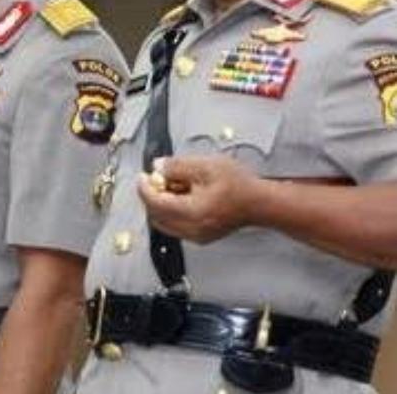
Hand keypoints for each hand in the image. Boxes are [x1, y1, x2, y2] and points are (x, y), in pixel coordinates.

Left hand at [138, 155, 261, 242]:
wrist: (260, 203)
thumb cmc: (238, 185)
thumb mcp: (205, 166)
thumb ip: (177, 166)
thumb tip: (157, 167)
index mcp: (191, 213)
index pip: (154, 203)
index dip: (144, 188)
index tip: (142, 176)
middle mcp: (191, 229)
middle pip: (156, 215)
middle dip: (152, 196)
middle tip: (158, 179)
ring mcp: (196, 236)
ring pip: (164, 222)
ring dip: (162, 205)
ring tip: (175, 186)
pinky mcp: (201, 237)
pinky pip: (176, 226)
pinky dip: (173, 212)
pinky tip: (185, 197)